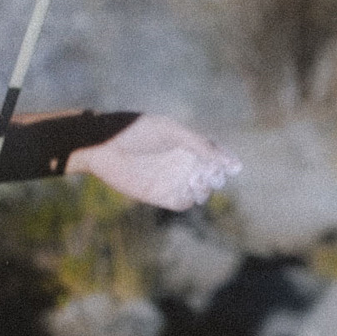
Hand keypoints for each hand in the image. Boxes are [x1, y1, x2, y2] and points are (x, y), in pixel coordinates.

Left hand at [65, 114, 239, 211]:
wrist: (104, 146)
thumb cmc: (137, 132)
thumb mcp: (172, 132)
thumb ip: (200, 145)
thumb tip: (230, 163)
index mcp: (188, 143)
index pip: (216, 154)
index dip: (226, 161)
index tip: (233, 167)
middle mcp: (182, 162)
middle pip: (212, 175)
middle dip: (216, 177)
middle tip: (208, 174)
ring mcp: (172, 179)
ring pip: (200, 192)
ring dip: (204, 190)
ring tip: (195, 182)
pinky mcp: (160, 195)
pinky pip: (182, 203)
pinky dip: (189, 201)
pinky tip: (186, 193)